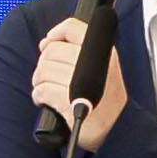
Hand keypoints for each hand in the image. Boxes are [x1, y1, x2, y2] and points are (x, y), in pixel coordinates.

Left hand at [30, 15, 128, 152]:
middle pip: (51, 51)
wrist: (117, 129)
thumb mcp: (101, 68)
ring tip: (50, 90)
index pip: (73, 27)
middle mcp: (95, 64)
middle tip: (52, 78)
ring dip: (40, 82)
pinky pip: (42, 90)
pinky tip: (49, 102)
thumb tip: (47, 41)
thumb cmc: (103, 99)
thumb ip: (77, 50)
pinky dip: (39, 97)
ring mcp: (82, 83)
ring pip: (43, 70)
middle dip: (44, 65)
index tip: (50, 43)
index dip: (56, 34)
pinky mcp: (70, 101)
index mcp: (104, 52)